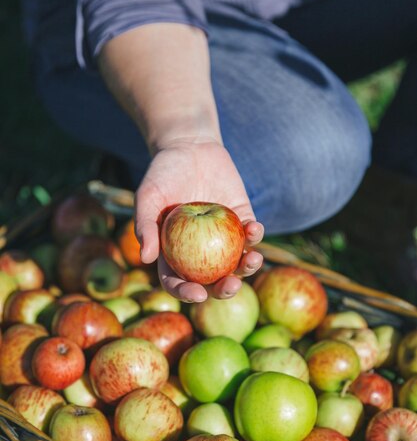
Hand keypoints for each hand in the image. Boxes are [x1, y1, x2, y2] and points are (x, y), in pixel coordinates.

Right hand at [135, 139, 263, 301]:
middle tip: (230, 286)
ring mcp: (222, 238)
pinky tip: (254, 229)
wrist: (189, 146)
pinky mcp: (241, 220)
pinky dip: (255, 235)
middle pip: (213, 280)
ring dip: (248, 267)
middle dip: (224, 289)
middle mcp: (199, 251)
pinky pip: (250, 235)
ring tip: (253, 261)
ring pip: (238, 262)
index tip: (198, 294)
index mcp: (173, 253)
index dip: (187, 292)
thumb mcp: (148, 197)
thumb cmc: (163, 173)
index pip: (178, 281)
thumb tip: (145, 259)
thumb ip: (145, 226)